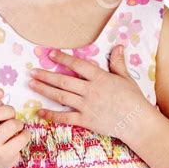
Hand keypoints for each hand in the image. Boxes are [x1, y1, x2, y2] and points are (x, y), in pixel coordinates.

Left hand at [28, 46, 147, 137]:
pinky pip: (65, 118)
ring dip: (44, 90)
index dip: (63, 59)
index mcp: (100, 78)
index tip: (50, 54)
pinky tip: (40, 111)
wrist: (137, 122)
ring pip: (61, 96)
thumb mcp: (126, 78)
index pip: (78, 65)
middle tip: (32, 71)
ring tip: (31, 84)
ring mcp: (87, 106)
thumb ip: (118, 63)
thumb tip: (118, 46)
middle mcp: (90, 90)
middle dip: (46, 75)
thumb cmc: (133, 99)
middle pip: (63, 81)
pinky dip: (51, 115)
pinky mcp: (85, 121)